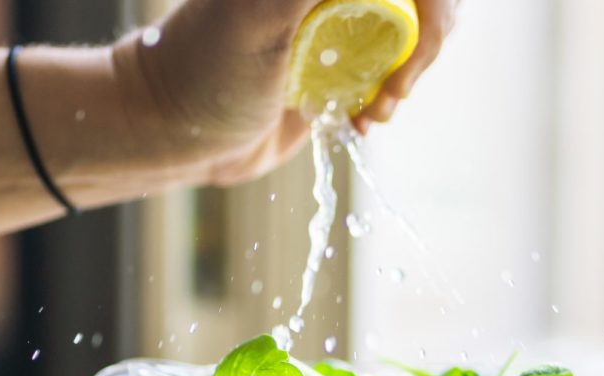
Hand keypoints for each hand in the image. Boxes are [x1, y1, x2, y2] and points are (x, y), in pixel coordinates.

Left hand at [110, 0, 456, 185]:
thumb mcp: (261, 12)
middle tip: (396, 85)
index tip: (419, 37)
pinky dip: (388, 100)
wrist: (176, 135)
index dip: (428, 1)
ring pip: (409, 33)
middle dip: (423, 40)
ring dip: (407, 75)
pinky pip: (388, 74)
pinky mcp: (336, 69)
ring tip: (375, 110)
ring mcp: (335, 24)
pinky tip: (361, 122)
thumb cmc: (205, 71)